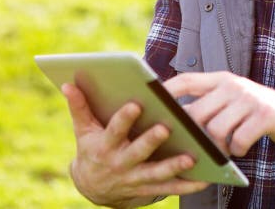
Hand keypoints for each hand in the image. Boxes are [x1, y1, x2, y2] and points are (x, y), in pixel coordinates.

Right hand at [61, 83, 208, 207]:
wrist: (93, 187)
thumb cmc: (92, 149)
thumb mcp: (83, 130)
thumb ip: (79, 106)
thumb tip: (68, 84)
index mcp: (105, 146)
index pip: (114, 130)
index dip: (124, 118)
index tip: (135, 104)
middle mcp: (120, 163)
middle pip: (137, 152)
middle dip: (151, 141)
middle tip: (166, 128)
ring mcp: (135, 179)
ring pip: (156, 174)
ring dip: (174, 167)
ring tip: (192, 157)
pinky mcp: (148, 190)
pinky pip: (170, 189)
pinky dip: (188, 185)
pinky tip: (205, 177)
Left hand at [164, 72, 274, 156]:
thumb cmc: (255, 112)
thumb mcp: (232, 100)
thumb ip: (209, 104)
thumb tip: (178, 119)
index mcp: (222, 79)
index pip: (188, 80)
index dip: (168, 90)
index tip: (152, 100)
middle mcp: (234, 85)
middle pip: (198, 112)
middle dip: (194, 134)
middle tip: (197, 146)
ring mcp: (250, 99)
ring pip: (216, 129)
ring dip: (217, 147)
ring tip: (224, 150)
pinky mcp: (265, 115)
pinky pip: (239, 139)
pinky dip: (237, 150)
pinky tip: (241, 150)